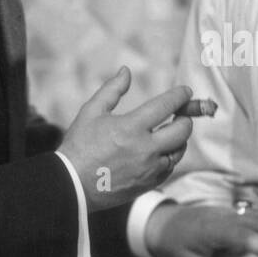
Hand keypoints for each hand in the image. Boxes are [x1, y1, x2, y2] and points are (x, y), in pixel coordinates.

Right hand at [57, 67, 192, 210]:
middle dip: (185, 117)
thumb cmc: (80, 146)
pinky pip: (170, 167)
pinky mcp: (149, 183)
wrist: (72, 185)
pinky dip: (169, 156)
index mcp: (131, 127)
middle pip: (182, 130)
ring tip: (168, 132)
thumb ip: (112, 90)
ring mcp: (149, 169)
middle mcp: (145, 149)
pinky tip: (160, 151)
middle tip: (179, 113)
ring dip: (179, 139)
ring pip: (179, 150)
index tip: (185, 92)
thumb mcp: (91, 112)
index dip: (180, 96)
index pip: (167, 105)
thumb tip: (126, 71)